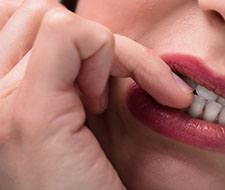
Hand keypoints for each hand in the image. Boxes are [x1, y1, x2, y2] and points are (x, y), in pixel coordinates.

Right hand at [0, 0, 192, 189]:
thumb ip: (67, 68)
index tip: (90, 89)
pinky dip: (109, 58)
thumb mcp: (74, 109)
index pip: (24, 18)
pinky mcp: (28, 113)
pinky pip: (71, 35)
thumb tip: (81, 30)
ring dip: (101, 54)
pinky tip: (98, 105)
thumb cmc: (90, 172)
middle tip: (98, 95)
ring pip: (58, 19)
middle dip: (90, 46)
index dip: (69, 41)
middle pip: (41, 13)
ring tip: (95, 102)